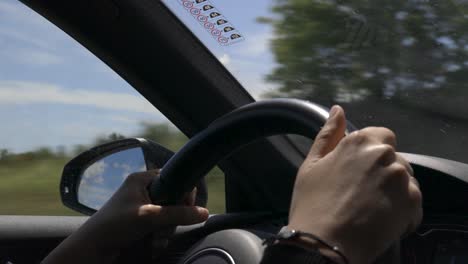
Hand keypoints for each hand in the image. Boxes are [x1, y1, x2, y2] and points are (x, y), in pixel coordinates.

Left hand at [43, 169, 208, 263]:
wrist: (91, 248)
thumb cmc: (113, 226)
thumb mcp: (149, 217)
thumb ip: (178, 214)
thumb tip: (204, 213)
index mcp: (141, 179)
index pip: (173, 177)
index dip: (182, 192)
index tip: (185, 207)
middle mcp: (141, 189)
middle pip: (172, 198)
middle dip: (173, 216)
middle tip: (167, 226)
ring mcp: (140, 206)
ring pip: (167, 214)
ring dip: (166, 229)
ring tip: (157, 239)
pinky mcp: (139, 221)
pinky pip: (159, 225)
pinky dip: (159, 235)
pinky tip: (153, 244)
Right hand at [287, 106, 421, 263]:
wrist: (323, 242)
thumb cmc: (312, 203)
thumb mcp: (312, 164)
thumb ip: (328, 134)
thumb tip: (338, 110)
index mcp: (358, 142)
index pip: (382, 136)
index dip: (372, 154)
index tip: (360, 172)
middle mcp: (383, 154)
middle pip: (395, 158)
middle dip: (384, 172)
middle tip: (362, 193)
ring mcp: (399, 178)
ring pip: (405, 179)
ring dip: (394, 190)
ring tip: (371, 208)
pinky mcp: (411, 202)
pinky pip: (414, 201)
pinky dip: (402, 210)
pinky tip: (380, 219)